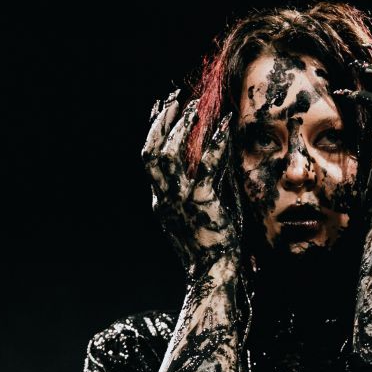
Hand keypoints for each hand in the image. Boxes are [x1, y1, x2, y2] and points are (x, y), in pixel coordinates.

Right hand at [141, 90, 237, 274]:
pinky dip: (215, 142)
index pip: (148, 157)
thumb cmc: (210, 246)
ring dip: (184, 126)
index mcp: (160, 201)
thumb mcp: (193, 215)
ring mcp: (180, 202)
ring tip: (197, 106)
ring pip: (171, 155)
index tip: (160, 105)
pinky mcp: (202, 204)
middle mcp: (165, 199)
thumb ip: (193, 188)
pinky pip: (207, 166)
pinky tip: (223, 126)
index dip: (153, 128)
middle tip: (176, 97)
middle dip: (162, 120)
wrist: (214, 274)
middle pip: (152, 152)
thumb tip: (204, 158)